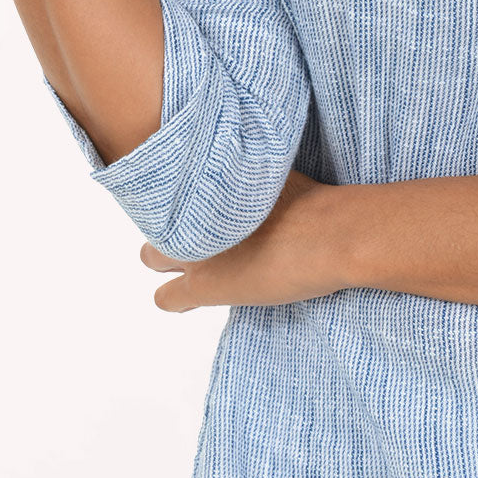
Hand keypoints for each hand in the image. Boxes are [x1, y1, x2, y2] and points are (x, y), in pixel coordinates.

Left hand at [137, 169, 347, 312]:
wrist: (327, 236)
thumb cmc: (312, 203)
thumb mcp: (271, 177)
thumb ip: (244, 182)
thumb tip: (244, 185)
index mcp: (207, 183)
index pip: (171, 188)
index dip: (188, 203)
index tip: (204, 209)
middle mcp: (191, 214)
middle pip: (155, 218)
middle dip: (172, 228)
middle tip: (199, 236)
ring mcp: (193, 251)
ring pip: (149, 258)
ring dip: (169, 261)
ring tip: (198, 266)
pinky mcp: (202, 288)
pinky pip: (165, 299)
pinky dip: (178, 300)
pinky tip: (193, 300)